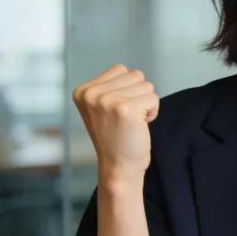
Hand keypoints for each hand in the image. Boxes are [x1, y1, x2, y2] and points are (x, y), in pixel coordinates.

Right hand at [72, 64, 158, 178]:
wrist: (118, 166)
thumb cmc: (116, 137)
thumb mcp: (102, 107)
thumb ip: (111, 86)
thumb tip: (133, 73)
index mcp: (83, 91)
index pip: (120, 69)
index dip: (127, 90)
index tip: (117, 111)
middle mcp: (92, 94)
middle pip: (135, 75)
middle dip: (138, 95)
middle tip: (127, 118)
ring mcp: (107, 100)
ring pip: (146, 85)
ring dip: (146, 104)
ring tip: (133, 121)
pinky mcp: (125, 108)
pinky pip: (154, 98)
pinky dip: (153, 112)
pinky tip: (140, 125)